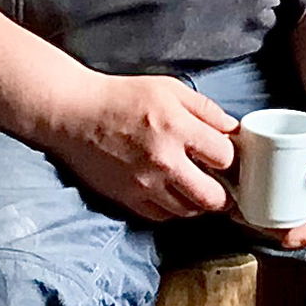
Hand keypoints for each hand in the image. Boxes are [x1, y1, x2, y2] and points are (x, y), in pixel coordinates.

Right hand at [38, 72, 238, 220]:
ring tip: (196, 186)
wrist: (73, 113)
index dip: (231, 157)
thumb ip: (207, 109)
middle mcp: (163, 161)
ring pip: (188, 211)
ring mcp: (144, 184)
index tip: (226, 155)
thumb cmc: (121, 97)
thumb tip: (233, 130)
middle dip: (225, 194)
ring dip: (198, 202)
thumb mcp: (170, 89)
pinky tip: (172, 192)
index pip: (225, 157)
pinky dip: (172, 208)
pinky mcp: (127, 199)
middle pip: (213, 198)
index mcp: (177, 128)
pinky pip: (161, 216)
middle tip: (224, 186)